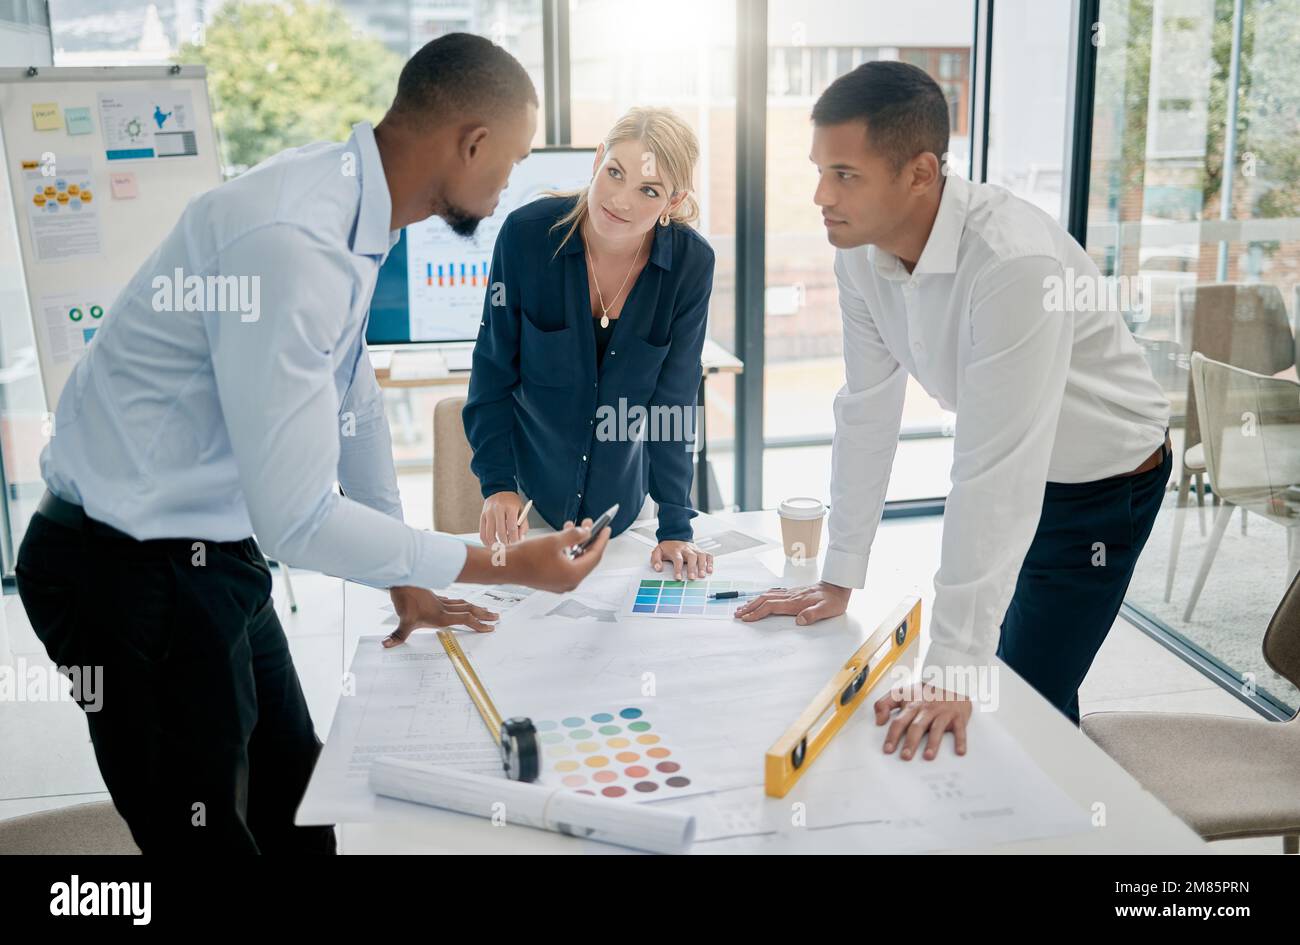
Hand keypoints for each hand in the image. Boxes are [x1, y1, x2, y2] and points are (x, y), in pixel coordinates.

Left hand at [382, 586, 499, 647]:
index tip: (490, 628)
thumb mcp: (402, 621)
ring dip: (476, 607)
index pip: (465, 619)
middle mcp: (444, 608)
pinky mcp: (435, 597)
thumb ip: (397, 635)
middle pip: (469, 610)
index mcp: (441, 616)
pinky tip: (462, 603)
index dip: (478, 624)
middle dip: (484, 615)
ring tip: (486, 610)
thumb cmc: (404, 598)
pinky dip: (461, 603)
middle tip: (497, 618)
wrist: (401, 579)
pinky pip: (453, 600)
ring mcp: (440, 601)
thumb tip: (386, 645)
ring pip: (464, 604)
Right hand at [464, 517, 609, 592]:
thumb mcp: (555, 540)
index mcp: (574, 575)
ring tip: (573, 527)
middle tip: (590, 524)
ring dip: (576, 544)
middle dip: (588, 540)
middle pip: (586, 559)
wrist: (505, 566)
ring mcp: (560, 583)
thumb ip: (575, 536)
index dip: (601, 540)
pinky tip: (562, 539)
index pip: (595, 555)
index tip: (606, 529)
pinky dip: (567, 552)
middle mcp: (569, 583)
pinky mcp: (551, 581)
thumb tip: (586, 532)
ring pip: (575, 561)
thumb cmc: (527, 556)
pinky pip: (565, 565)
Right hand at [479, 491, 527, 547]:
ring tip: (500, 546)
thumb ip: (523, 525)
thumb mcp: (521, 510)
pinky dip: (486, 541)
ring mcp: (488, 512)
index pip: (512, 527)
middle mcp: (498, 509)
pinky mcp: (482, 516)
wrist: (500, 490)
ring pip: (489, 534)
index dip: (514, 539)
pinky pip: (482, 532)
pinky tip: (491, 544)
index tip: (516, 545)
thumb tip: (520, 539)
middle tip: (509, 547)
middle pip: (500, 532)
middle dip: (506, 543)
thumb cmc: (512, 503)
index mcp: (510, 507)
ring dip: (495, 543)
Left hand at [651, 540, 712, 579]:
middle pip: (691, 556)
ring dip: (702, 565)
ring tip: (702, 575)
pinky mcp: (700, 550)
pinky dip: (710, 562)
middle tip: (692, 578)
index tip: (678, 578)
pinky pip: (707, 555)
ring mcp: (694, 549)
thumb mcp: (658, 551)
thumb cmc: (667, 547)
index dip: (678, 569)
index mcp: (675, 550)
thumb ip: (656, 560)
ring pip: (701, 555)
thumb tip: (658, 568)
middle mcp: (686, 549)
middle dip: (692, 568)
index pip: (677, 559)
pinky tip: (710, 570)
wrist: (674, 536)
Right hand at [733, 581, 850, 624]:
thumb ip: (813, 615)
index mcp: (795, 602)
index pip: (771, 607)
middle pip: (764, 600)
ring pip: (767, 596)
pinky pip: (773, 594)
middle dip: (749, 607)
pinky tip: (759, 599)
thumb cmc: (833, 600)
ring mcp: (790, 593)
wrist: (838, 586)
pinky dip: (762, 597)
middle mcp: (790, 596)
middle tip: (737, 614)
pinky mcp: (793, 593)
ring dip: (753, 602)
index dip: (757, 613)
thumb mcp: (827, 610)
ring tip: (743, 607)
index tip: (746, 618)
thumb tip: (799, 620)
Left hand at [874, 682, 970, 759]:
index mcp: (911, 704)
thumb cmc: (923, 692)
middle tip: (905, 756)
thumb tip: (878, 721)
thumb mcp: (901, 692)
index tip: (888, 750)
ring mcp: (943, 712)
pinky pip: (960, 729)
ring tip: (928, 756)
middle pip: (917, 726)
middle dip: (910, 742)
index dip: (892, 735)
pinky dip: (961, 740)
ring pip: (937, 728)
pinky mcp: (958, 716)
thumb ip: (884, 704)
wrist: (950, 680)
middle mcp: (926, 709)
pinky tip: (959, 752)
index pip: (899, 721)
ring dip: (933, 743)